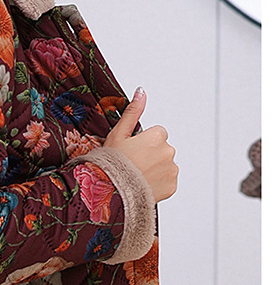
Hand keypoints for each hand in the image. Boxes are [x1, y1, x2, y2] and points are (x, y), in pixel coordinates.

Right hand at [104, 88, 178, 202]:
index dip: (143, 142)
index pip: (157, 134)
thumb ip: (133, 112)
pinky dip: (158, 183)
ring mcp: (172, 169)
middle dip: (151, 155)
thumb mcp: (118, 134)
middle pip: (162, 149)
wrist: (111, 193)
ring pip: (165, 165)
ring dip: (155, 169)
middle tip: (132, 164)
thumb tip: (141, 91)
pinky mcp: (172, 185)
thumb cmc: (111, 163)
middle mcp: (169, 151)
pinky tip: (143, 185)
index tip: (132, 151)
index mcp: (157, 136)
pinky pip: (167, 181)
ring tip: (137, 176)